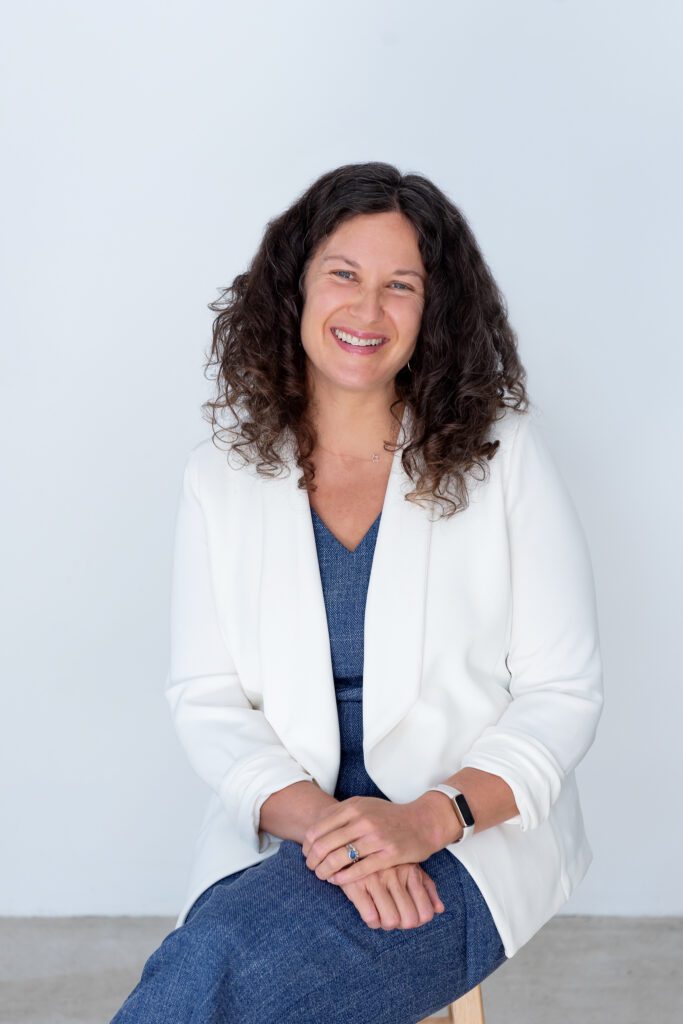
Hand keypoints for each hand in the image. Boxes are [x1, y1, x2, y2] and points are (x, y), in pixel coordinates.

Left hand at [302, 794, 456, 885]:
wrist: (422, 822)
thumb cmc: (389, 816)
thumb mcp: (364, 806)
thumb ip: (340, 814)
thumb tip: (314, 830)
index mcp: (354, 807)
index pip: (319, 827)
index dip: (308, 843)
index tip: (305, 852)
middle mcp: (364, 820)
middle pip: (325, 844)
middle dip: (313, 859)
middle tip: (310, 867)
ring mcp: (377, 837)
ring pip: (340, 858)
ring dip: (325, 870)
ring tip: (321, 876)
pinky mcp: (389, 855)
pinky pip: (359, 870)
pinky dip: (343, 878)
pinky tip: (336, 881)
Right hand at [338, 862, 444, 929]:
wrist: (350, 836)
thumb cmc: (385, 855)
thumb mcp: (410, 865)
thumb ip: (427, 886)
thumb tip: (439, 909)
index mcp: (411, 871)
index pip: (425, 912)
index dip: (418, 921)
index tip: (409, 917)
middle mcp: (396, 875)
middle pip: (409, 920)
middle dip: (402, 924)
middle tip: (395, 918)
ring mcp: (376, 879)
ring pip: (390, 920)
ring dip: (386, 923)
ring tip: (381, 915)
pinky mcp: (356, 884)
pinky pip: (370, 916)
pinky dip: (372, 920)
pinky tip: (369, 911)